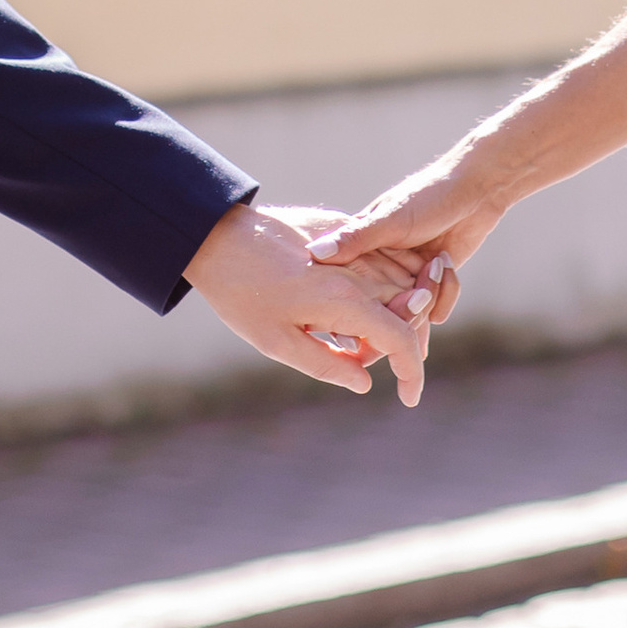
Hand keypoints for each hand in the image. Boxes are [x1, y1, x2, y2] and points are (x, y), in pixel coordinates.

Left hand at [185, 203, 429, 404]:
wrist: (213, 237)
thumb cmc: (240, 295)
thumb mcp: (278, 343)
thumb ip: (327, 364)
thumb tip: (364, 382)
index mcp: (344, 299)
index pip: (401, 338)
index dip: (412, 371)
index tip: (409, 397)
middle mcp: (357, 268)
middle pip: (409, 309)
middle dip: (406, 343)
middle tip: (366, 362)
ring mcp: (351, 245)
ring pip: (400, 280)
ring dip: (396, 313)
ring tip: (356, 340)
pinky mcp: (339, 229)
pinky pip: (378, 258)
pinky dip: (382, 285)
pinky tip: (352, 306)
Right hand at [305, 155, 504, 325]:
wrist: (476, 189)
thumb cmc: (428, 196)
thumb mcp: (390, 219)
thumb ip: (355, 239)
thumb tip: (314, 253)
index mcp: (361, 250)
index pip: (347, 291)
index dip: (355, 310)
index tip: (369, 317)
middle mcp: (381, 268)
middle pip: (382, 313)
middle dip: (403, 309)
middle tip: (419, 293)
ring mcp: (407, 277)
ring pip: (411, 315)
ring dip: (431, 297)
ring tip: (440, 265)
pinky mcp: (432, 283)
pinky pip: (434, 311)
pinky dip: (446, 295)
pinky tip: (449, 267)